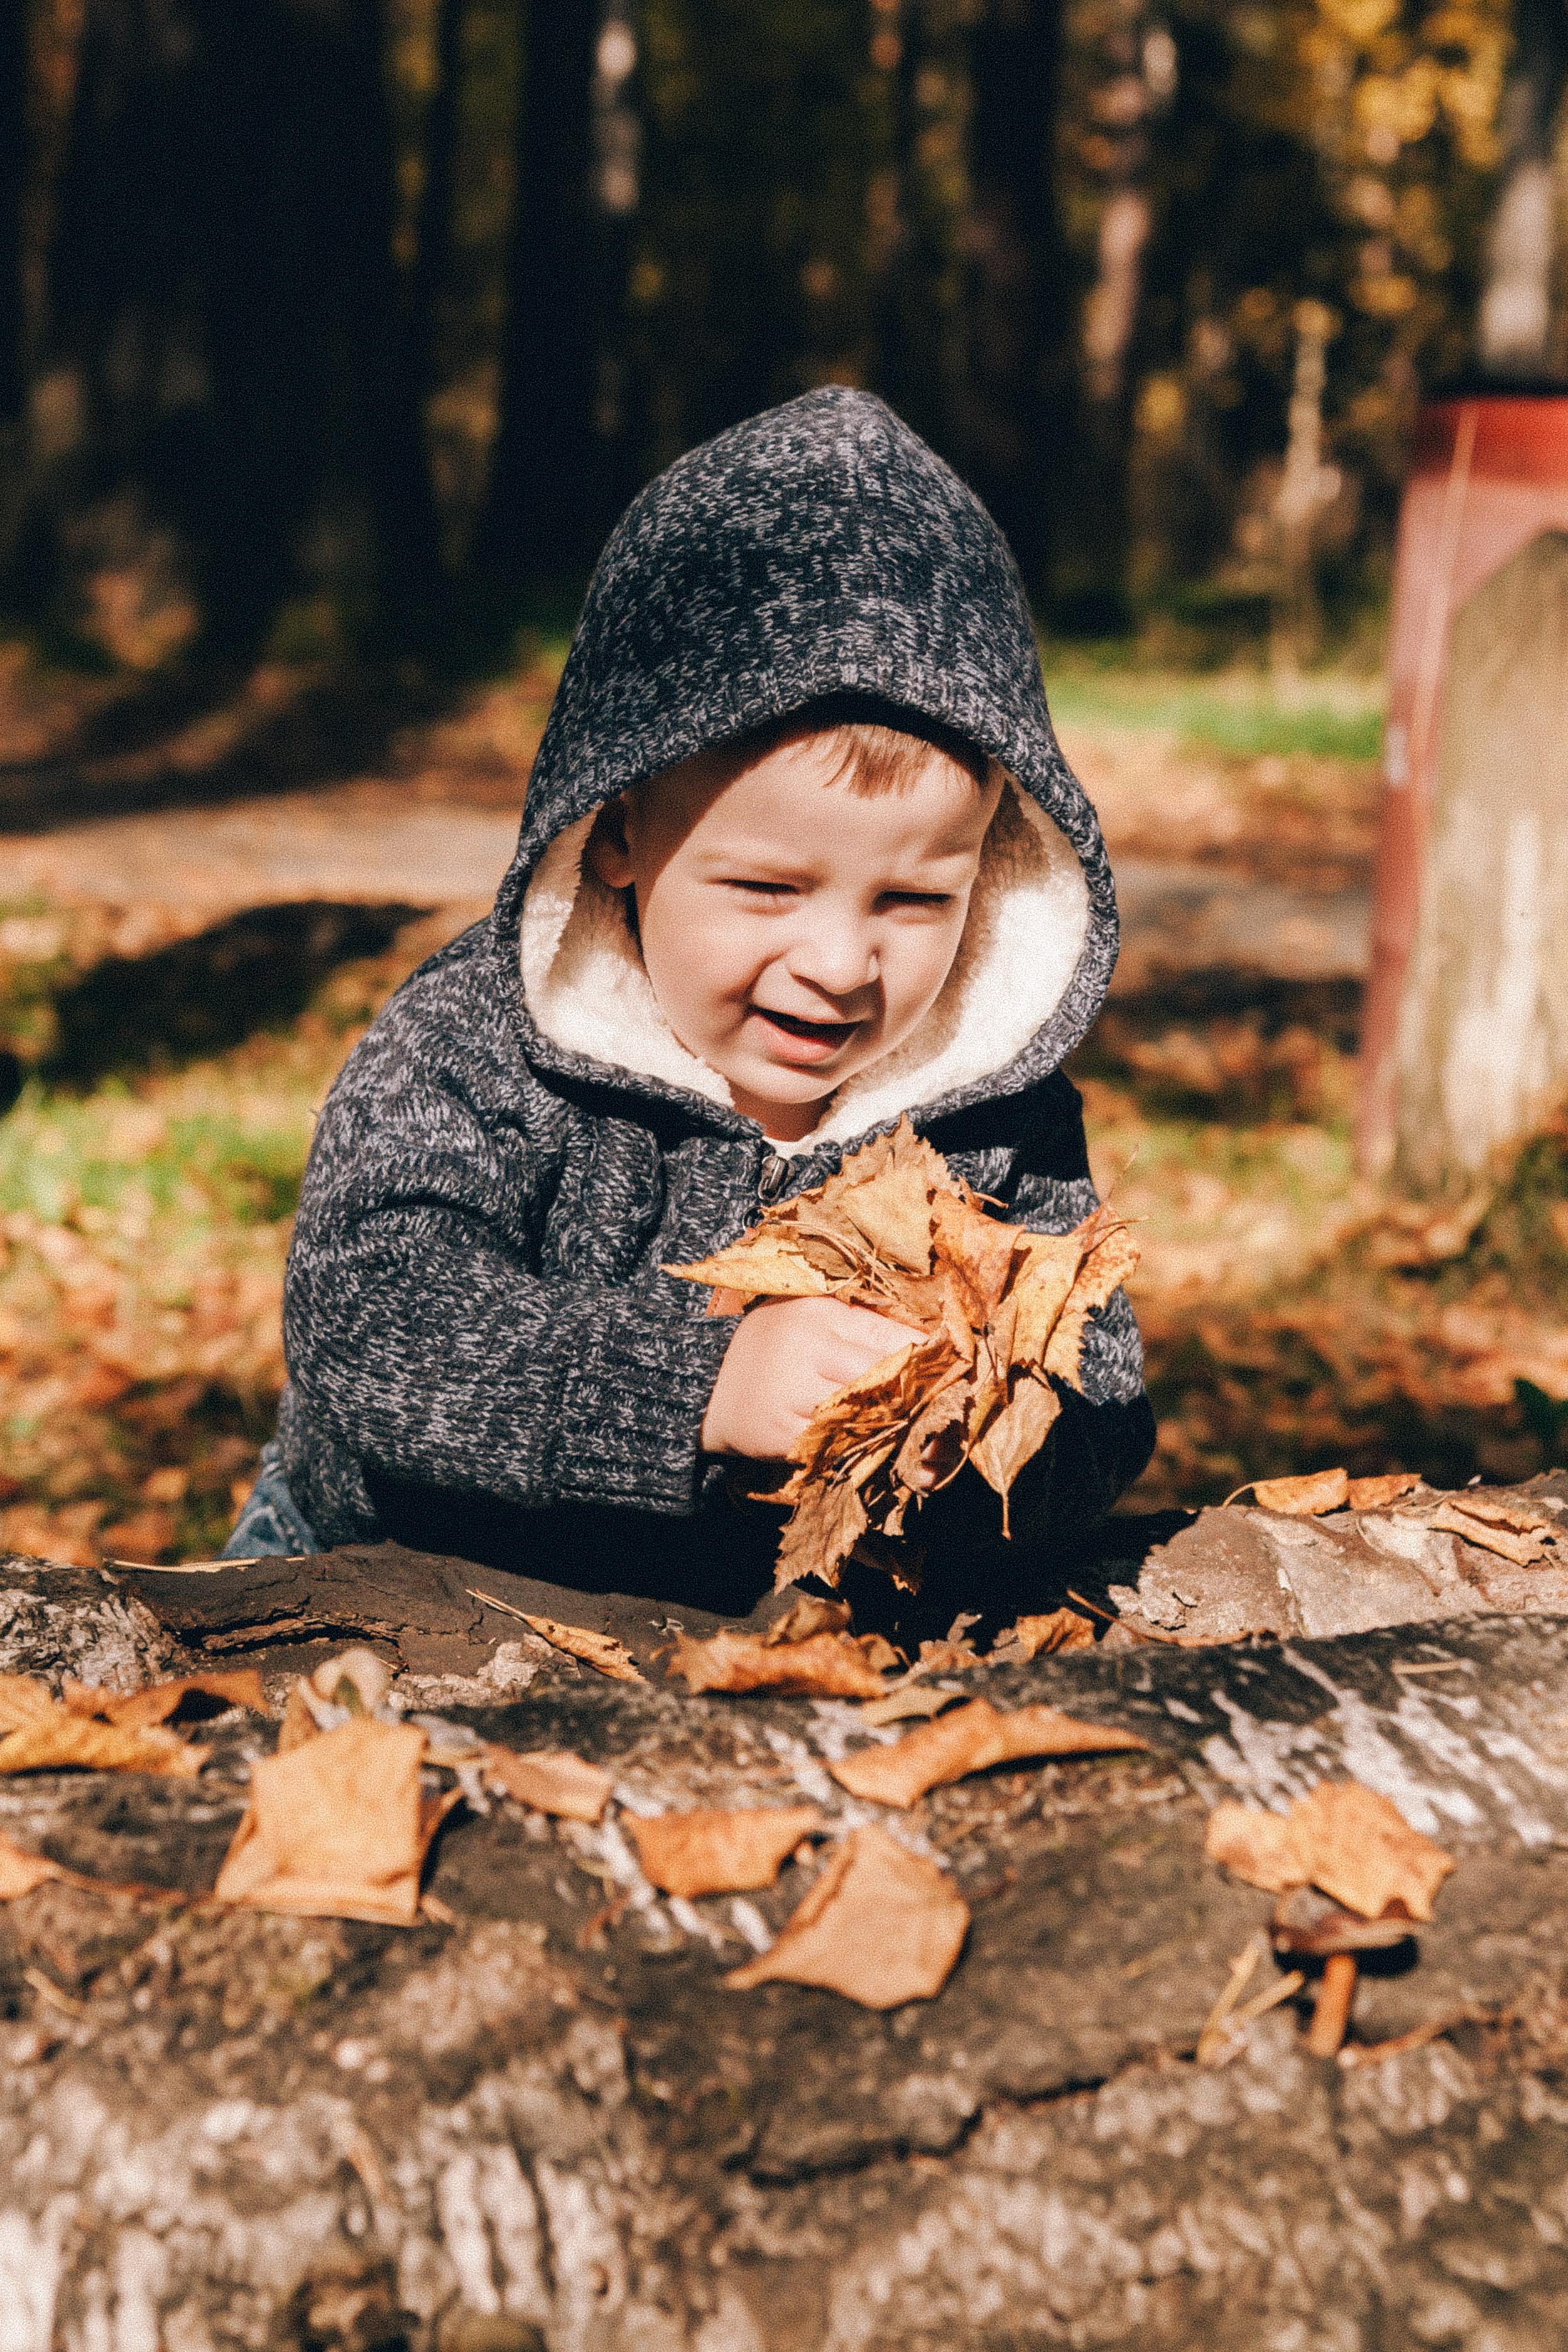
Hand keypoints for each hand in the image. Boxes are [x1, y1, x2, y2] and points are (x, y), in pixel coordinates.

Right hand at [700, 1295, 924, 1460]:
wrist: (706, 1383)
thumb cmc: (773, 1344)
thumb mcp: (812, 1315)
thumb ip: (863, 1324)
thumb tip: (933, 1341)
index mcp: (820, 1312)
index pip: (891, 1336)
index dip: (929, 1359)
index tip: (956, 1373)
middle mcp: (806, 1348)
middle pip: (884, 1379)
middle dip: (918, 1398)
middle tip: (945, 1414)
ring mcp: (791, 1394)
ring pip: (864, 1417)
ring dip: (895, 1428)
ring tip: (924, 1439)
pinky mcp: (781, 1434)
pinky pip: (836, 1445)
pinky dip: (860, 1449)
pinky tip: (881, 1451)